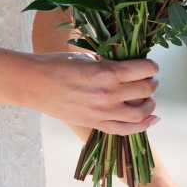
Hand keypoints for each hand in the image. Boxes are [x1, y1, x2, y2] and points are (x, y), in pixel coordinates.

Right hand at [20, 51, 159, 134]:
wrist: (34, 84)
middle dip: (152, 82)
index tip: (149, 66)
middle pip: (147, 90)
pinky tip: (152, 119)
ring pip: (142, 112)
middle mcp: (109, 93)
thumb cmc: (59, 65)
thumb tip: (130, 66)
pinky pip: (127, 129)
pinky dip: (144, 125)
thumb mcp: (89, 57)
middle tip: (148, 79)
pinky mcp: (95, 124)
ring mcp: (103, 112)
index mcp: (108, 72)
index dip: (152, 66)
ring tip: (148, 98)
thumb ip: (111, 63)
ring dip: (150, 103)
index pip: (146, 69)